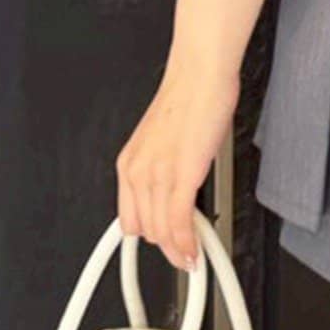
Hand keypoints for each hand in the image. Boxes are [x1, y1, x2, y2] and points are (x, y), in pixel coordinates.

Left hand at [115, 59, 239, 271]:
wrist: (200, 74)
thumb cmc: (189, 98)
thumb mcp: (162, 139)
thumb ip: (163, 168)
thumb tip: (176, 190)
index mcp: (129, 164)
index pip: (130, 219)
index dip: (150, 236)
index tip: (165, 243)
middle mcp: (138, 172)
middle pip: (147, 230)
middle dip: (168, 245)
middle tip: (186, 250)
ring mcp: (158, 175)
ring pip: (162, 232)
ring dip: (180, 250)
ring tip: (194, 255)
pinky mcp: (182, 176)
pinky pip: (179, 224)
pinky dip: (188, 243)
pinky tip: (196, 250)